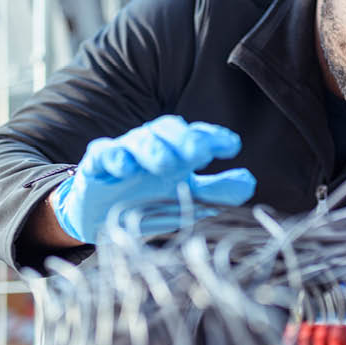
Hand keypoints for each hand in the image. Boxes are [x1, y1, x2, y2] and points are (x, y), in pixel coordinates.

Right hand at [51, 115, 256, 242]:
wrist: (99, 214)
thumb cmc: (147, 198)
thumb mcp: (184, 198)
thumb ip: (216, 191)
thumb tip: (249, 183)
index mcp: (176, 151)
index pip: (197, 135)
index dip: (214, 137)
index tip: (233, 146)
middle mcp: (152, 145)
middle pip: (169, 130)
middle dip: (186, 140)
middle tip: (201, 154)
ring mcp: (124, 152)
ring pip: (139, 140)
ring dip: (154, 150)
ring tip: (166, 166)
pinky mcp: (97, 164)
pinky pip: (105, 154)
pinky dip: (115, 158)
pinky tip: (125, 168)